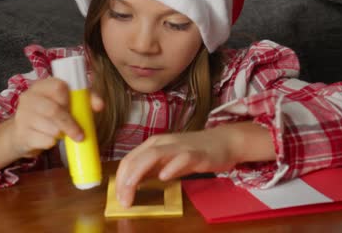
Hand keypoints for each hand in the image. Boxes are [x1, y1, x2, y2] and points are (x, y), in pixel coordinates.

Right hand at [9, 77, 103, 158]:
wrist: (23, 133)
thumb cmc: (49, 114)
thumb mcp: (64, 102)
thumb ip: (84, 99)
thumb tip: (100, 105)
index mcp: (41, 86)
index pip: (58, 86)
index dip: (69, 99)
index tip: (75, 108)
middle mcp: (29, 98)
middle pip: (54, 110)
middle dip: (70, 124)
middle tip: (80, 134)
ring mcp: (23, 116)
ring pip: (50, 128)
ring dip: (61, 134)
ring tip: (61, 133)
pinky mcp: (21, 134)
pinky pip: (44, 140)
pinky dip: (52, 143)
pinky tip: (49, 139)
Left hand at [115, 127, 238, 207]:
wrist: (223, 142)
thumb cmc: (193, 152)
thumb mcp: (167, 161)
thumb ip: (150, 170)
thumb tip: (129, 184)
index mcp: (154, 144)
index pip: (129, 159)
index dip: (120, 179)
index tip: (119, 197)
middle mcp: (163, 142)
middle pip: (137, 158)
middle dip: (125, 180)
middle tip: (122, 200)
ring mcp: (179, 147)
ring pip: (153, 155)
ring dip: (138, 174)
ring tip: (132, 191)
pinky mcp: (196, 153)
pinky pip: (181, 158)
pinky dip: (171, 167)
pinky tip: (164, 178)